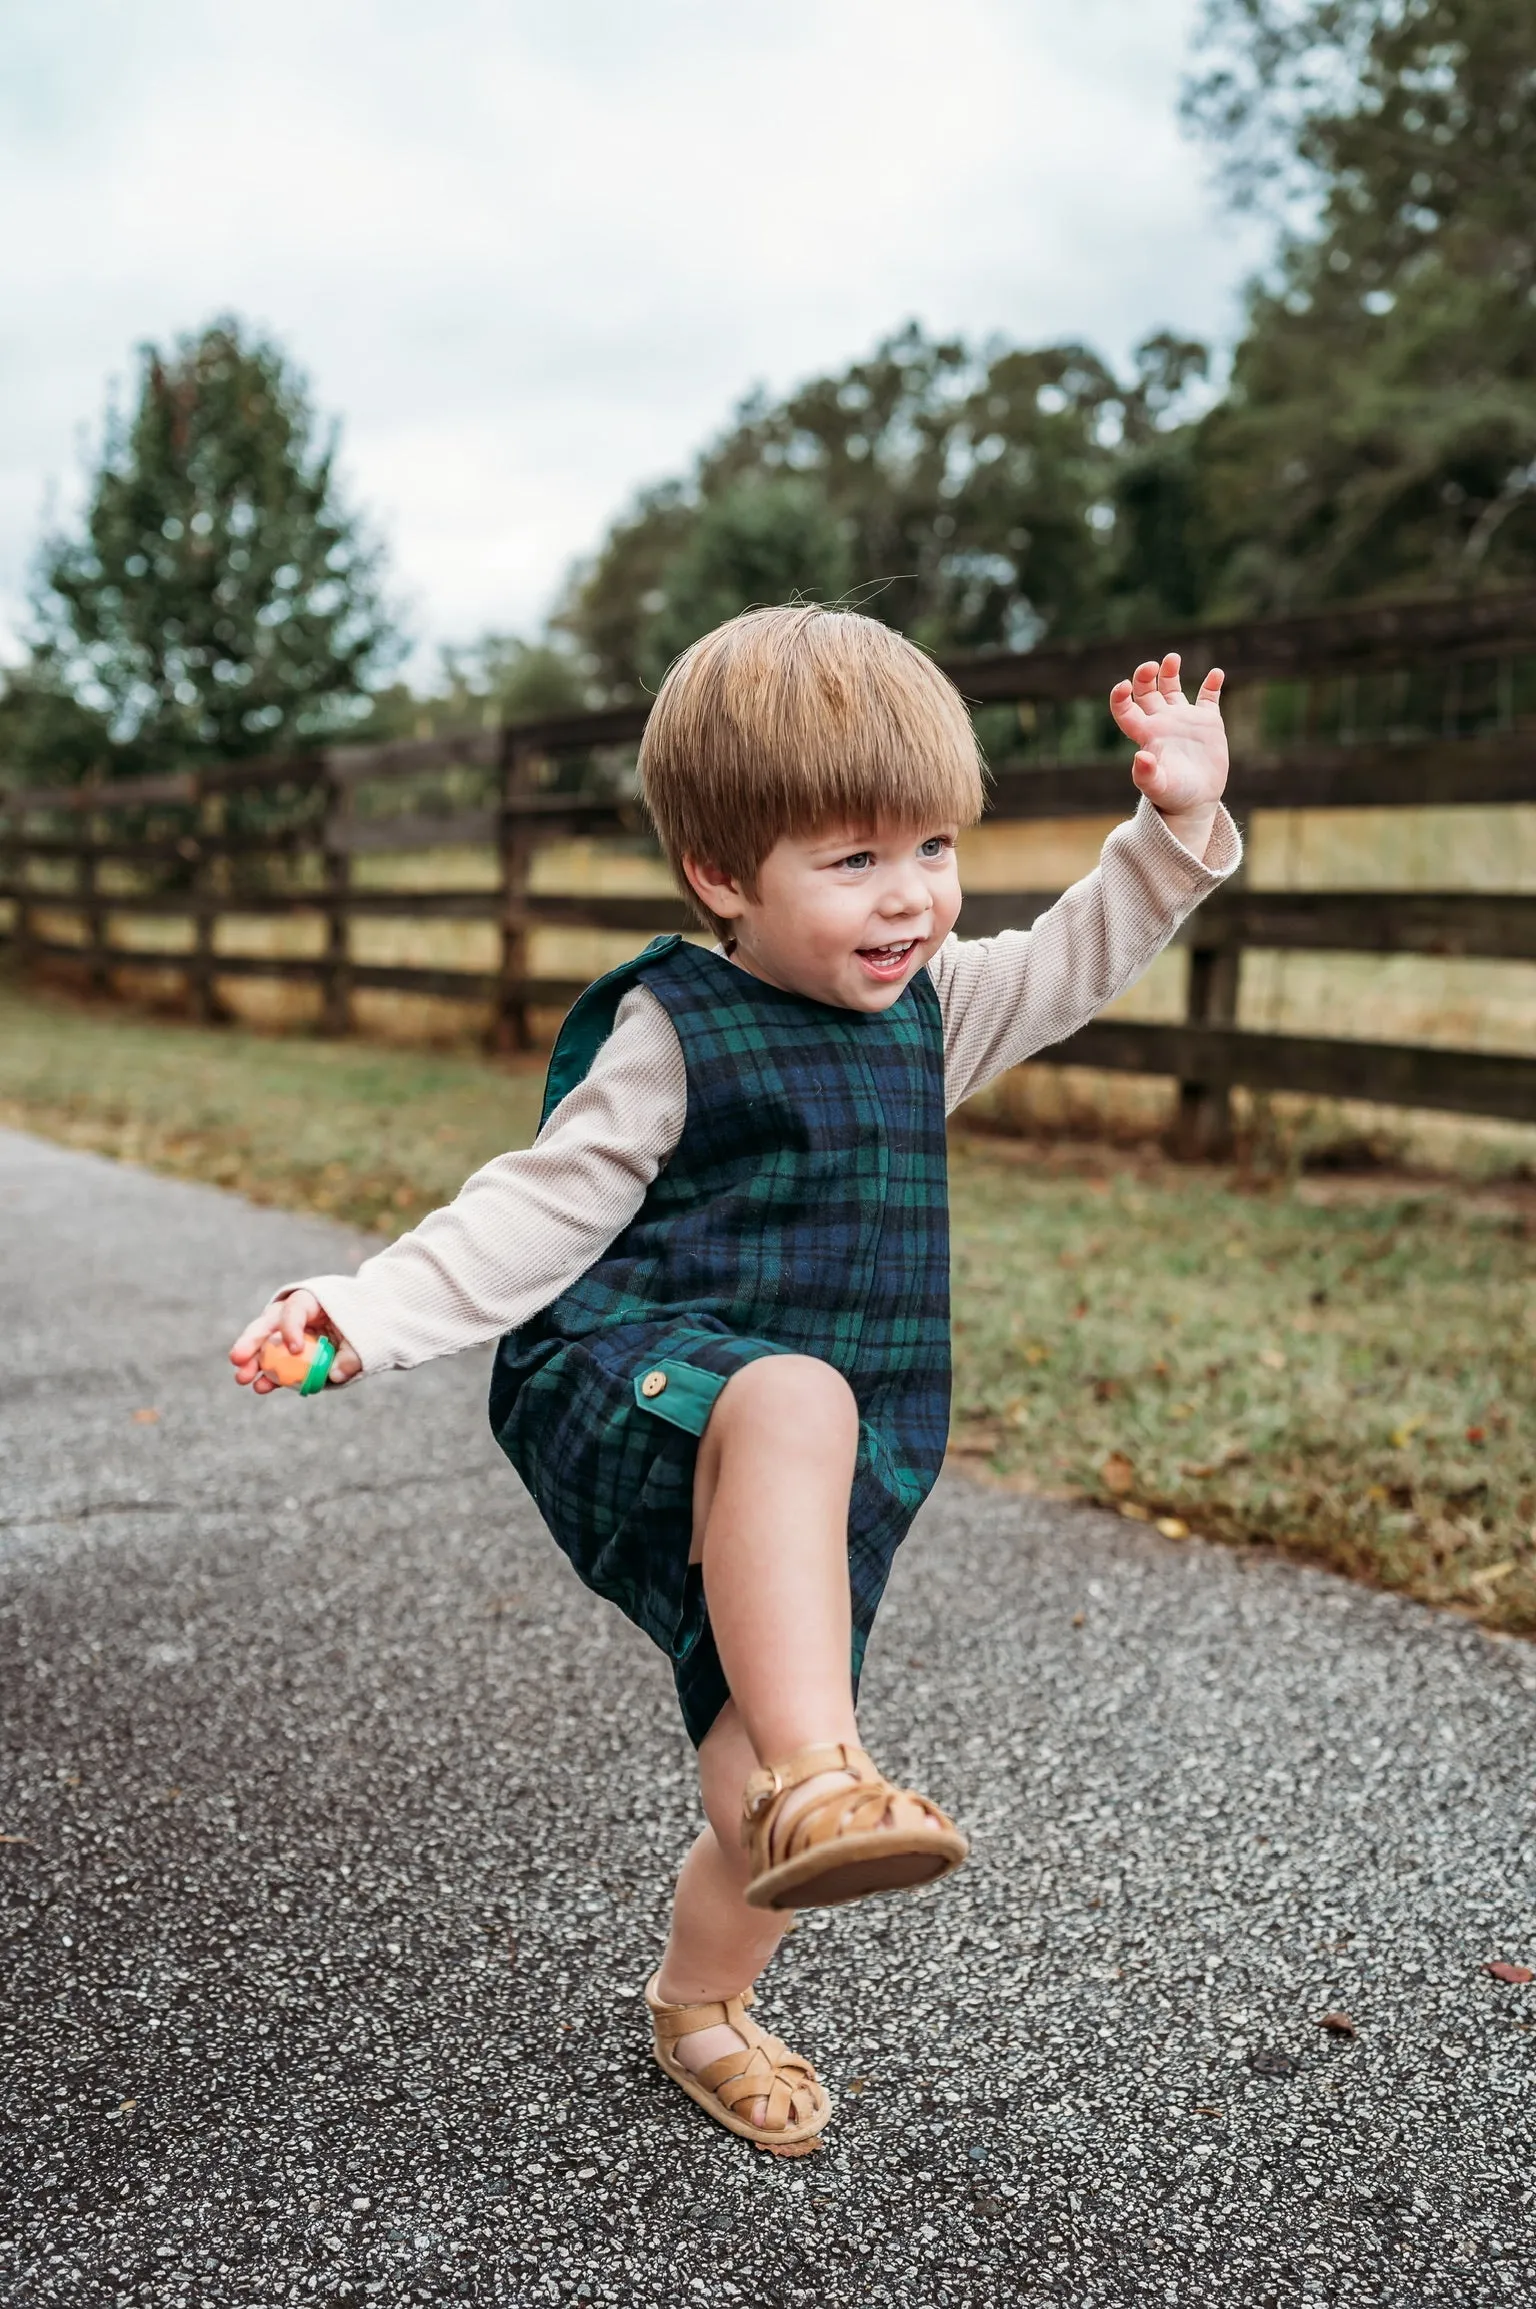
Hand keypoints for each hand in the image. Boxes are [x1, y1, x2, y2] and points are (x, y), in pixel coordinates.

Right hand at [229, 1290, 361, 1392]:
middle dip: (252, 1341)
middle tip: (238, 1358)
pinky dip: (269, 1375)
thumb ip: (352, 1353)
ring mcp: (288, 1332)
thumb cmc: (362, 1323)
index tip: (294, 1349)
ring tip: (242, 1379)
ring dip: (252, 1363)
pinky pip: (276, 1363)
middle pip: (268, 1324)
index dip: (291, 1328)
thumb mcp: (365, 1334)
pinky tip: (261, 1387)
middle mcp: (293, 1313)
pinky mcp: (289, 1353)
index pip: (295, 1309)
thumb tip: (336, 1374)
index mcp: (312, 1299)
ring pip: (265, 1344)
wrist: (364, 1324)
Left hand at [1109, 653, 1227, 856]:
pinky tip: (1216, 674)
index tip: (1123, 686)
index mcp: (1146, 734)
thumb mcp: (1158, 787)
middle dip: (1145, 675)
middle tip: (1152, 666)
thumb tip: (1140, 757)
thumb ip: (1146, 774)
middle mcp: (1161, 722)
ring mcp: (1184, 720)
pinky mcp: (1207, 723)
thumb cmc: (1172, 797)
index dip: (1120, 696)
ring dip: (1170, 671)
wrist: (1196, 802)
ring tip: (1172, 658)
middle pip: (1146, 691)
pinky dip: (1212, 684)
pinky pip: (1208, 698)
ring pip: (1172, 687)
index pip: (1125, 709)